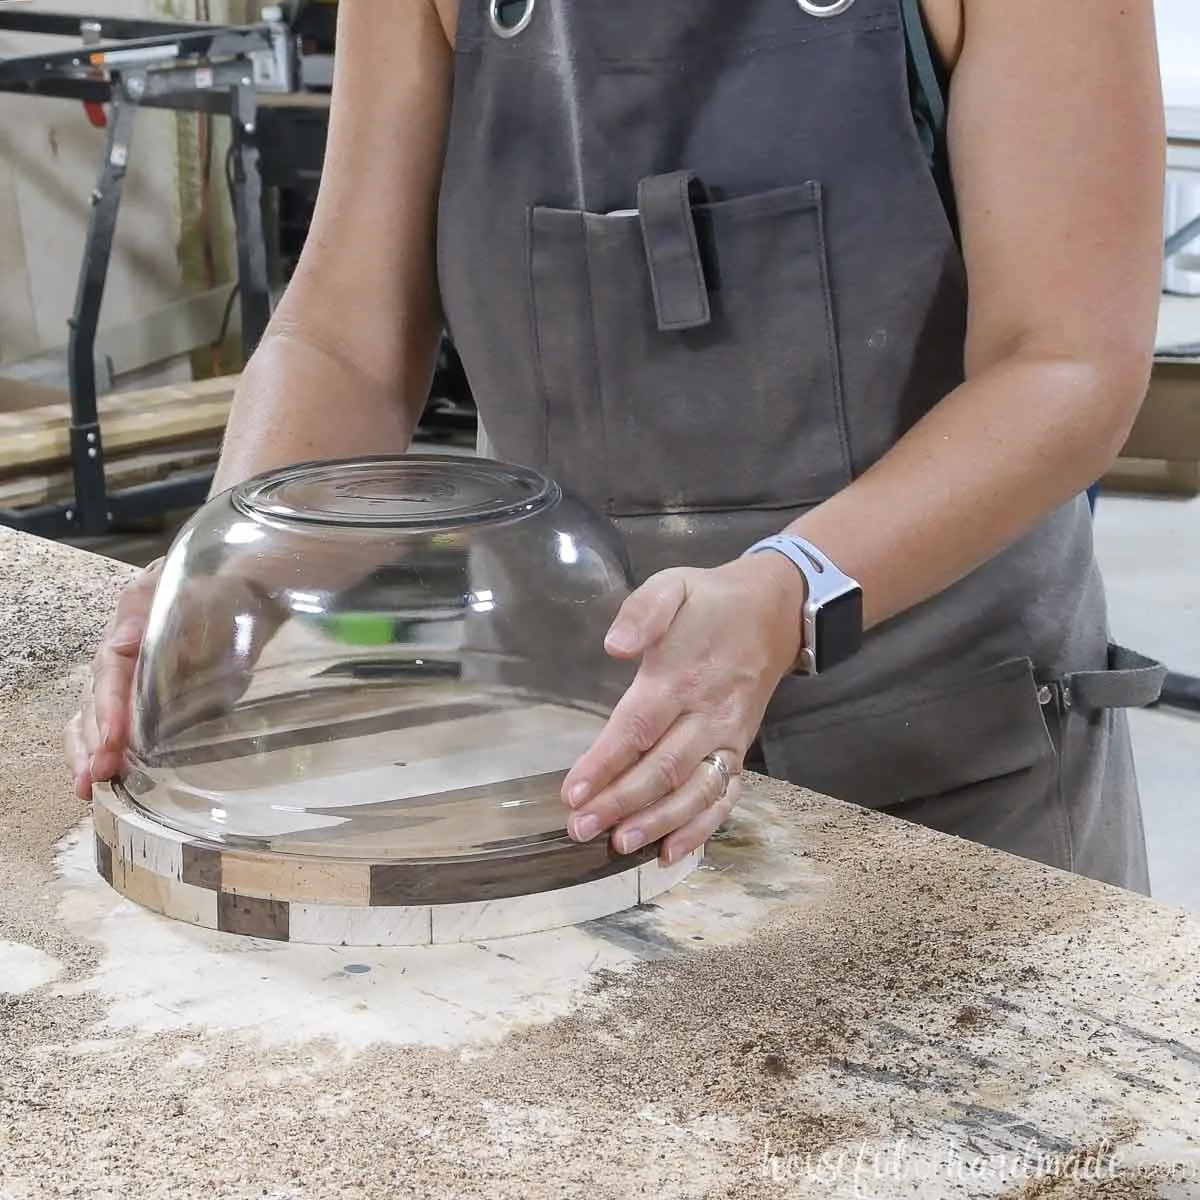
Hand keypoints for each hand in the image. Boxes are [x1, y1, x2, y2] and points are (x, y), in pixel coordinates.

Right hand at [64, 563, 288, 798]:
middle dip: (93, 739)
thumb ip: (183, 622)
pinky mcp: (141, 696)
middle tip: (95, 774)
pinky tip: (99, 779)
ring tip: (85, 786)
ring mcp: (128, 675)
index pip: (110, 668)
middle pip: (94, 697)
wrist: (244, 597)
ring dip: (88, 750)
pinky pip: (112, 722)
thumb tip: (143, 647)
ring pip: (93, 713)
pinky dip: (104, 749)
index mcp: (132, 623)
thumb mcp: (207, 598)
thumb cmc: (224, 597)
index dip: (109, 706)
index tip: (113, 740)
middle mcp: (121, 652)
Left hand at [560, 553, 804, 864]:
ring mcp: (729, 737)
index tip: (572, 792)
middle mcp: (708, 714)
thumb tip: (616, 646)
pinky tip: (671, 851)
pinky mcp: (741, 750)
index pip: (637, 727)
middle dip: (620, 803)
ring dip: (658, 822)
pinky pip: (726, 796)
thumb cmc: (709, 602)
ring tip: (620, 844)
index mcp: (682, 677)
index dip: (604, 763)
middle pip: (662, 768)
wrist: (775, 610)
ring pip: (695, 790)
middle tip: (580, 829)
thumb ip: (643, 612)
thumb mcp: (672, 585)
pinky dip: (702, 828)